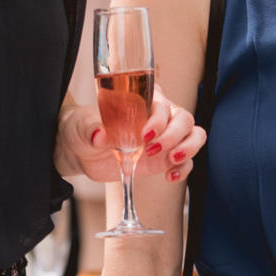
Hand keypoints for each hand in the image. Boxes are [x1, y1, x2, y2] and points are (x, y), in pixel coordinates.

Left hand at [60, 86, 205, 186]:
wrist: (81, 151)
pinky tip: (170, 176)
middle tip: (151, 150)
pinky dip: (183, 169)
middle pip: (184, 119)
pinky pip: (186, 161)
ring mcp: (165, 137)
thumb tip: (100, 135)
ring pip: (194, 136)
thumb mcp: (83, 126)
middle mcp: (159, 116)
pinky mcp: (165, 158)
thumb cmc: (83, 128)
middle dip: (173, 136)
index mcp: (142, 99)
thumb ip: (92, 128)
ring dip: (188, 148)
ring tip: (171, 161)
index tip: (144, 135)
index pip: (162, 103)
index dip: (158, 119)